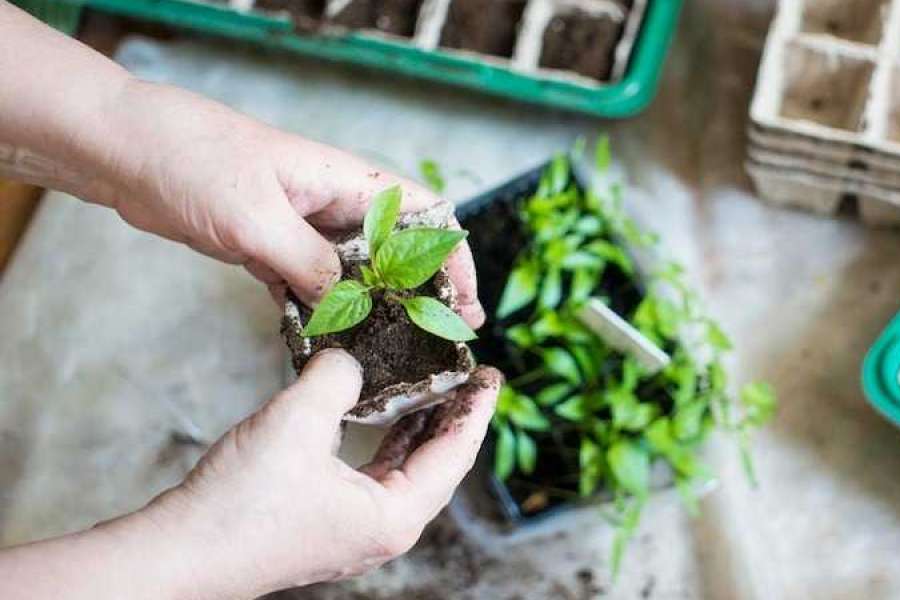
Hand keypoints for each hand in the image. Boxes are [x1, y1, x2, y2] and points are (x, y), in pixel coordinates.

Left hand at [86, 80, 483, 322]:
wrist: (130, 153)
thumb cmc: (197, 163)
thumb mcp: (257, 219)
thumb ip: (310, 265)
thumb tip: (352, 308)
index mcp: (347, 183)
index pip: (424, 217)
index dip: (453, 259)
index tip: (464, 304)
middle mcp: (334, 206)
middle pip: (396, 253)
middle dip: (418, 295)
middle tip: (434, 340)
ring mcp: (302, 229)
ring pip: (352, 277)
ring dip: (367, 312)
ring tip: (386, 354)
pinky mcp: (271, 249)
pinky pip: (309, 289)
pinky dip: (318, 317)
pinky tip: (323, 348)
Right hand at [134, 350, 498, 598]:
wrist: (179, 554)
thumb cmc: (240, 504)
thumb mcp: (298, 421)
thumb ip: (336, 378)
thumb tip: (349, 358)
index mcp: (394, 516)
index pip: (455, 454)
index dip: (476, 409)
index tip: (490, 374)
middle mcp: (383, 530)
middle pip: (437, 465)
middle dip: (451, 416)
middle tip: (465, 375)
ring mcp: (354, 530)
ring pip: (404, 470)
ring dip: (416, 428)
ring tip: (429, 386)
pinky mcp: (325, 524)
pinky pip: (372, 476)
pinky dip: (382, 442)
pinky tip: (373, 413)